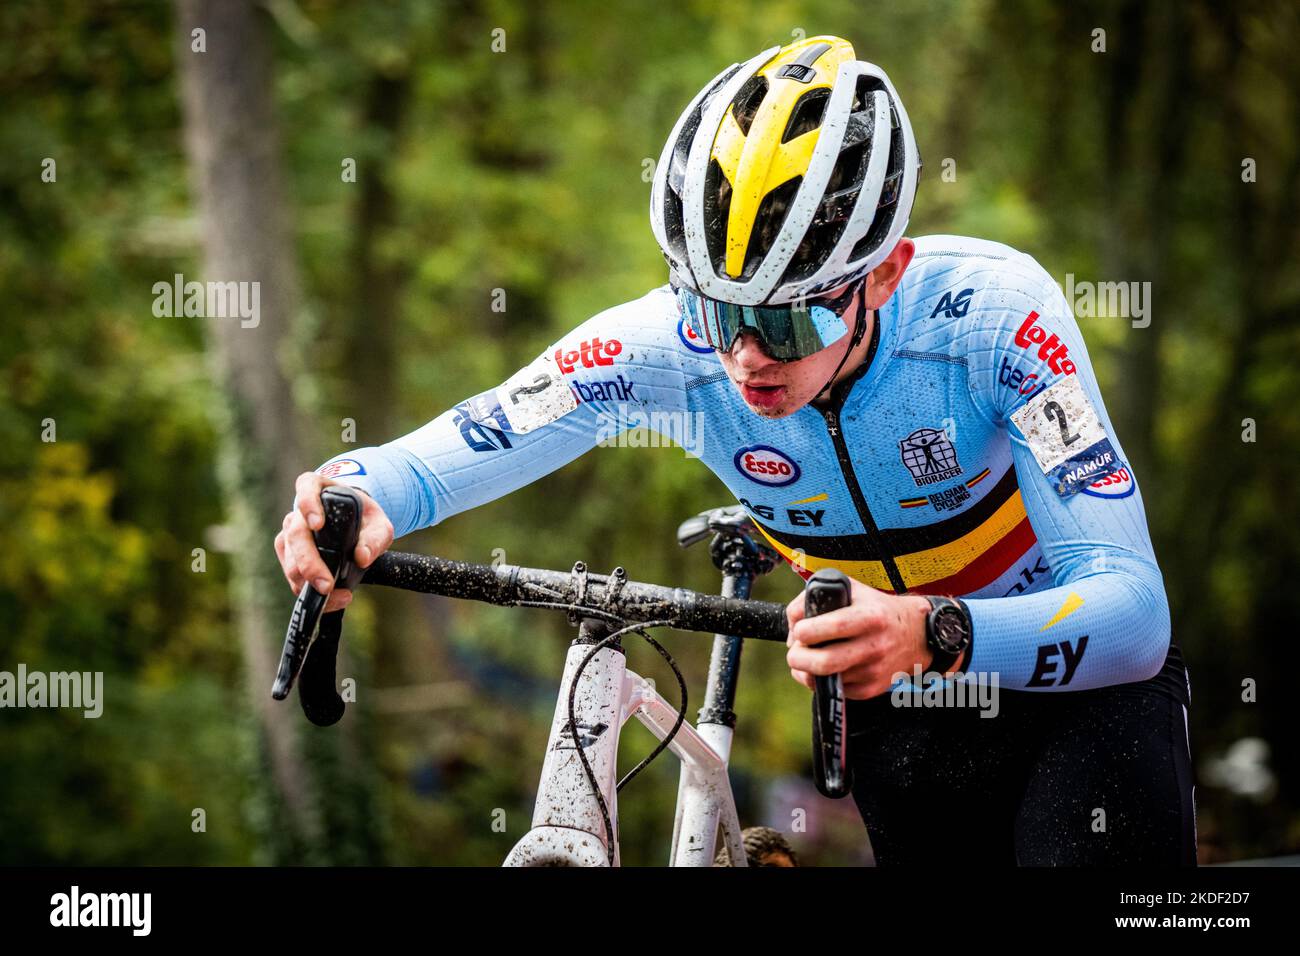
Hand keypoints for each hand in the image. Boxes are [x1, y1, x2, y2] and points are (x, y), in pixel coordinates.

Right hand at [273, 471, 394, 612]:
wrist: (355, 528)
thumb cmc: (364, 520)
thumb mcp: (379, 524)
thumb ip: (375, 538)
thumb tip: (362, 557)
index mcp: (317, 489)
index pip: (306, 487)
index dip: (308, 505)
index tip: (317, 524)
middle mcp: (298, 512)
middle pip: (295, 536)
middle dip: (309, 564)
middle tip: (326, 585)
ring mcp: (289, 535)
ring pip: (289, 561)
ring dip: (307, 583)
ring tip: (336, 596)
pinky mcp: (288, 556)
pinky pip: (292, 576)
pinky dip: (308, 590)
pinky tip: (329, 599)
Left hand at [785, 577, 935, 699]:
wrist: (915, 634)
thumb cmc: (874, 608)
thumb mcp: (850, 589)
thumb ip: (814, 597)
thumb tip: (793, 629)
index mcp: (869, 617)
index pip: (831, 627)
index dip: (804, 630)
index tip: (799, 629)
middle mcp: (873, 646)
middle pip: (824, 663)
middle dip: (797, 658)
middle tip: (795, 651)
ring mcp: (872, 671)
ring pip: (824, 680)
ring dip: (805, 671)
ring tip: (807, 658)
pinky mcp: (870, 689)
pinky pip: (835, 690)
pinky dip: (821, 681)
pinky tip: (826, 667)